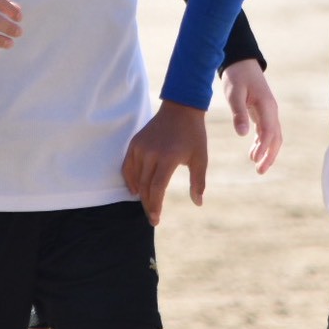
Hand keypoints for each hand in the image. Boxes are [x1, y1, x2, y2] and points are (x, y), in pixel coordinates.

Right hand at [122, 101, 207, 225]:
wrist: (181, 108)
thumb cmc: (194, 135)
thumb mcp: (200, 158)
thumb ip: (198, 182)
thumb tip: (198, 203)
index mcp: (168, 157)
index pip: (157, 188)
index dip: (155, 206)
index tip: (156, 219)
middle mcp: (151, 153)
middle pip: (145, 187)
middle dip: (148, 205)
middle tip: (153, 218)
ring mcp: (140, 147)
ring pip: (135, 178)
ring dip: (140, 194)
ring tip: (148, 205)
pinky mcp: (134, 143)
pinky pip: (128, 166)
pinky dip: (130, 180)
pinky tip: (136, 190)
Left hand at [221, 58, 281, 173]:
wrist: (241, 62)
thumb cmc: (237, 76)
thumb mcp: (234, 94)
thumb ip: (238, 113)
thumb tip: (242, 135)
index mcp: (266, 106)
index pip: (269, 132)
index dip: (263, 148)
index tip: (255, 160)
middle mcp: (271, 110)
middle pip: (276, 138)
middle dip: (270, 155)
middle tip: (260, 171)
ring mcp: (269, 111)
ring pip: (274, 136)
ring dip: (268, 151)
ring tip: (257, 166)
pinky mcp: (264, 112)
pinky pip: (267, 131)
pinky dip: (263, 143)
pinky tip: (254, 152)